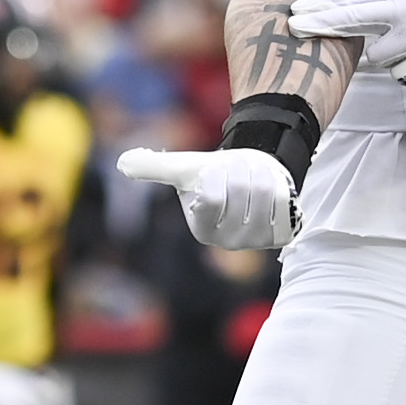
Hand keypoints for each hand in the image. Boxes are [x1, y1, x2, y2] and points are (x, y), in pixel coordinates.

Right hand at [118, 145, 297, 250]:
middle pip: (240, 190)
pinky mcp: (282, 234)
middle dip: (238, 167)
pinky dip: (278, 183)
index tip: (213, 169)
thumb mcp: (184, 168)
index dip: (214, 173)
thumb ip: (153, 167)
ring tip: (253, 174)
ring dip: (259, 171)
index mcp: (202, 228)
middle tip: (237, 169)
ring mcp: (257, 240)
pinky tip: (270, 188)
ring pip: (263, 192)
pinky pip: (283, 200)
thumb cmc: (216, 174)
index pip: (211, 198)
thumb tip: (123, 163)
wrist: (253, 173)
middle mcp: (229, 242)